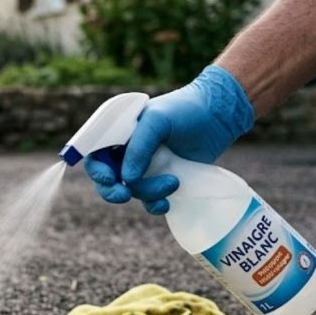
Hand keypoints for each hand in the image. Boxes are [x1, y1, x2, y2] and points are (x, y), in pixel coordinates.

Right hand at [84, 64, 254, 214]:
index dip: (96, 170)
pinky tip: (167, 202)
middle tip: (125, 194)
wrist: (220, 116)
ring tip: (173, 182)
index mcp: (119, 133)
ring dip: (148, 192)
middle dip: (113, 190)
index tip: (109, 178)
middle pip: (107, 179)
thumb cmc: (186, 109)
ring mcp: (145, 168)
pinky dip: (155, 205)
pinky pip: (150, 201)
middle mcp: (128, 152)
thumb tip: (126, 179)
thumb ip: (139, 147)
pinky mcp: (162, 180)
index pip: (95, 155)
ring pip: (132, 191)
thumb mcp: (158, 121)